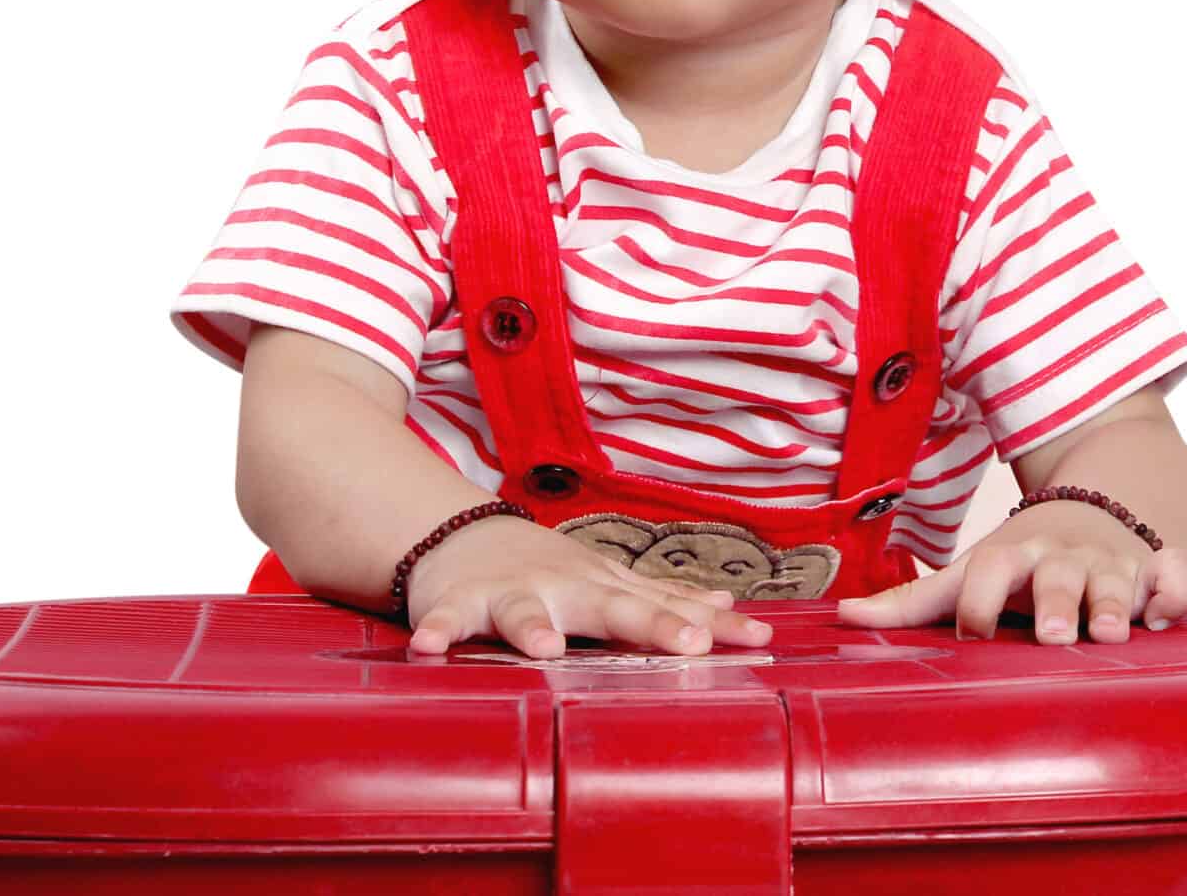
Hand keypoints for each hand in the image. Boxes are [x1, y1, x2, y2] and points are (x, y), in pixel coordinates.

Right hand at [403, 515, 775, 658]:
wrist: (463, 537)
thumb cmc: (548, 571)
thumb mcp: (607, 581)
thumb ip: (661, 599)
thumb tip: (724, 605)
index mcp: (605, 588)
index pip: (668, 607)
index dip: (713, 625)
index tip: (759, 639)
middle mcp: (566, 588)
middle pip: (614, 606)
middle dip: (655, 624)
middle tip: (692, 644)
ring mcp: (512, 593)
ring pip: (523, 612)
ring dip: (533, 628)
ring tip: (548, 650)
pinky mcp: (459, 602)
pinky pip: (446, 618)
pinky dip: (436, 629)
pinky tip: (428, 648)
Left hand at [834, 500, 1186, 642]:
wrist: (1101, 505)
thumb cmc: (1025, 558)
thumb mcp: (974, 569)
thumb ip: (915, 600)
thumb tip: (842, 619)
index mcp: (1014, 556)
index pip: (989, 572)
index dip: (980, 603)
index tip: (975, 635)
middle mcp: (1064, 557)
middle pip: (1057, 577)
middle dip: (1056, 603)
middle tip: (1051, 635)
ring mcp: (1114, 562)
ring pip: (1119, 578)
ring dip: (1116, 601)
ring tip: (1112, 633)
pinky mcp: (1159, 567)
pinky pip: (1177, 577)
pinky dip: (1175, 593)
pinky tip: (1165, 619)